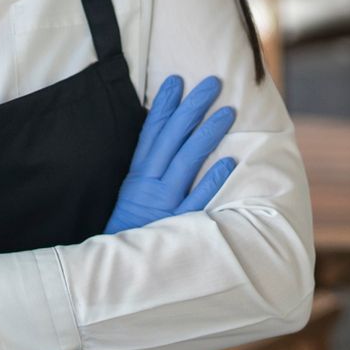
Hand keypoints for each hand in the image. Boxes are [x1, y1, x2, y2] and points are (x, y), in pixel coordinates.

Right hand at [103, 74, 238, 234]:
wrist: (119, 268)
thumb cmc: (131, 228)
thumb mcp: (132, 194)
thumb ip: (148, 168)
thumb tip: (166, 137)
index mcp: (137, 176)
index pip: (151, 133)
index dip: (164, 106)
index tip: (178, 80)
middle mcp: (149, 185)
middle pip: (172, 139)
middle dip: (192, 108)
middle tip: (213, 83)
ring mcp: (164, 204)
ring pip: (186, 162)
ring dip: (207, 134)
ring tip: (228, 112)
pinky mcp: (178, 224)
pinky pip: (197, 200)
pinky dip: (212, 180)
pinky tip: (229, 161)